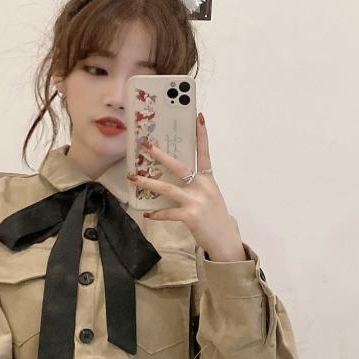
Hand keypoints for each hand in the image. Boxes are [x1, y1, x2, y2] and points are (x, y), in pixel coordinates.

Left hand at [135, 110, 243, 262]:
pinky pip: (168, 212)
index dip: (202, 135)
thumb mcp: (211, 196)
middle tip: (146, 144)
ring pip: (167, 188)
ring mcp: (196, 201)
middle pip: (179, 167)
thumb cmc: (215, 218)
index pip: (205, 153)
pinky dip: (157, 213)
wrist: (225, 241)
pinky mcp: (190, 216)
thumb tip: (179, 177)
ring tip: (133, 178)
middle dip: (161, 155)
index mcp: (209, 180)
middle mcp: (203, 187)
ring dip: (148, 183)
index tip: (198, 117)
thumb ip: (197, 185)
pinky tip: (147, 213)